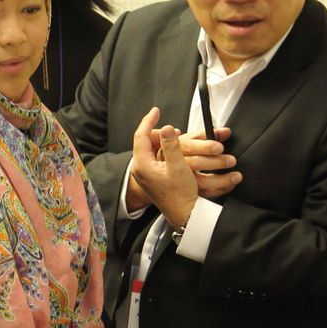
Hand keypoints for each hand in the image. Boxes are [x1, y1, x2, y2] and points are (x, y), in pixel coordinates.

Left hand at [129, 112, 203, 229]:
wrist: (185, 216)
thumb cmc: (181, 195)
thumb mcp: (178, 167)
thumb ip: (171, 146)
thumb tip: (167, 128)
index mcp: (143, 165)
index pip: (141, 136)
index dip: (148, 121)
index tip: (156, 111)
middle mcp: (141, 170)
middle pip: (145, 142)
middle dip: (157, 131)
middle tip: (169, 126)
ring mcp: (147, 175)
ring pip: (151, 150)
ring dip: (162, 140)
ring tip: (174, 135)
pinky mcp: (154, 179)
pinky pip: (156, 158)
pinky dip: (165, 150)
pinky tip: (175, 149)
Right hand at [179, 126, 238, 199]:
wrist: (161, 175)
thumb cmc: (177, 154)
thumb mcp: (187, 141)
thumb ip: (206, 135)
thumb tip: (226, 132)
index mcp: (177, 148)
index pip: (189, 146)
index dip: (205, 146)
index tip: (219, 147)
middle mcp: (177, 165)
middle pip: (195, 163)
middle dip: (215, 162)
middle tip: (231, 160)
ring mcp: (182, 181)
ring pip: (201, 181)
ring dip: (221, 179)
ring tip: (236, 176)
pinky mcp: (189, 192)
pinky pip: (205, 193)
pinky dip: (219, 189)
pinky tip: (230, 185)